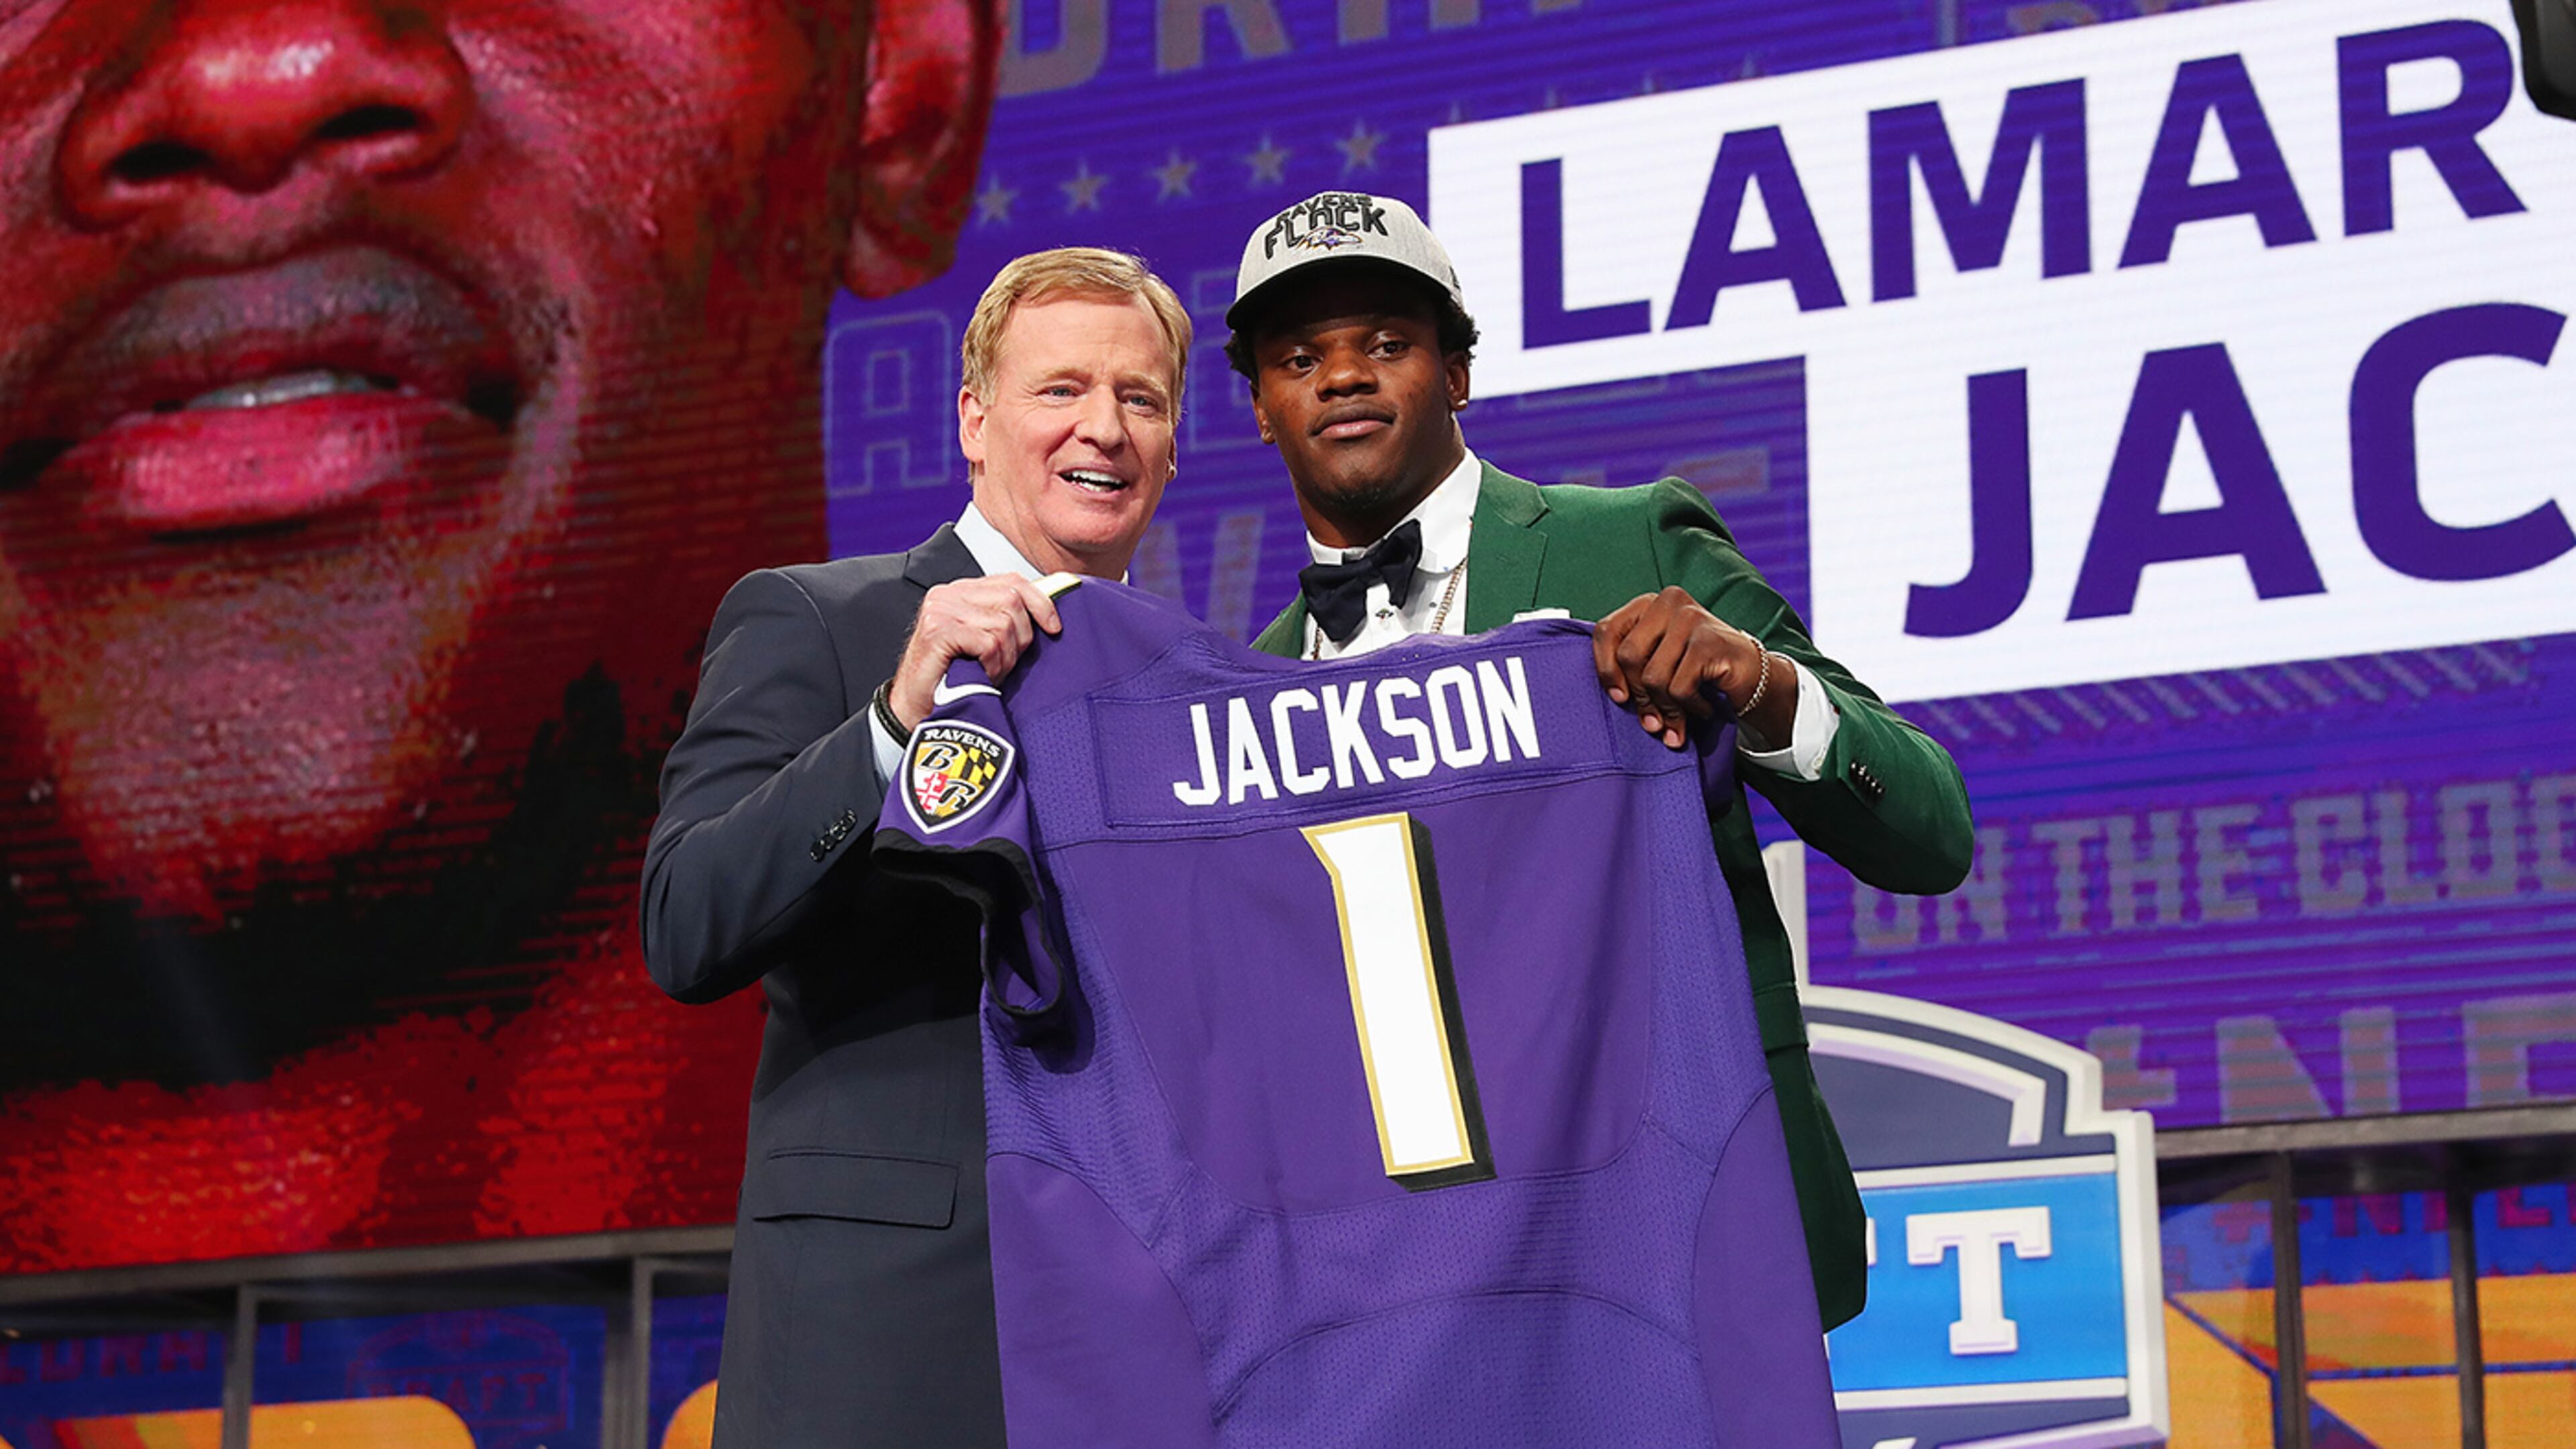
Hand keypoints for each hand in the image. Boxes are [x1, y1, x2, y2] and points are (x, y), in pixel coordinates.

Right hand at [887, 575, 1063, 730]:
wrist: (915, 707)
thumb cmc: (952, 677)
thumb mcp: (985, 641)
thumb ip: (1005, 620)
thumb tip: (1048, 614)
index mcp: (962, 591)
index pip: (1012, 581)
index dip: (1040, 602)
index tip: (1053, 627)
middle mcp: (949, 594)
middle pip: (1012, 600)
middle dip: (1021, 637)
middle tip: (1006, 662)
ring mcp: (941, 610)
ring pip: (1003, 624)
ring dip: (1005, 657)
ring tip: (990, 671)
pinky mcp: (939, 631)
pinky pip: (988, 643)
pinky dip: (993, 665)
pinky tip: (981, 674)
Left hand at [1591, 587, 1794, 749]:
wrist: (1750, 674)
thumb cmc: (1696, 669)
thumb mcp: (1658, 661)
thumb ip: (1633, 668)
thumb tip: (1616, 696)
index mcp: (1648, 604)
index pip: (1606, 631)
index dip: (1606, 669)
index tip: (1619, 697)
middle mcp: (1668, 603)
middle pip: (1628, 657)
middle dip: (1640, 696)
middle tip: (1654, 719)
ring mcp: (1691, 618)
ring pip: (1653, 677)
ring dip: (1666, 708)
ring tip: (1680, 718)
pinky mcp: (1709, 642)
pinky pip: (1679, 687)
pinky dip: (1690, 707)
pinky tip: (1703, 707)